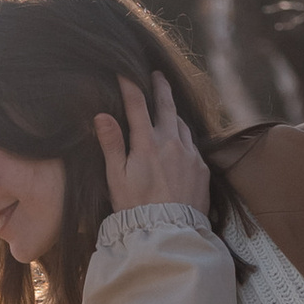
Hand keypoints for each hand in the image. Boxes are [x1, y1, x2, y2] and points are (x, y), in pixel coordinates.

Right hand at [94, 74, 210, 219]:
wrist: (169, 231)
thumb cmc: (136, 207)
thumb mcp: (116, 178)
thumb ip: (111, 144)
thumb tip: (101, 115)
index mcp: (147, 144)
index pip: (137, 105)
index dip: (130, 86)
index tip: (125, 72)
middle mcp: (172, 143)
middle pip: (166, 106)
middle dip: (160, 87)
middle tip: (157, 75)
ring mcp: (190, 155)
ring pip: (182, 124)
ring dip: (174, 113)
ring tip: (168, 109)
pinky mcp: (202, 168)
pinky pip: (193, 144)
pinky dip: (184, 137)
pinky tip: (180, 141)